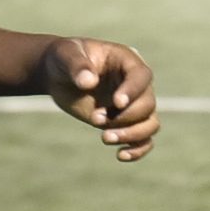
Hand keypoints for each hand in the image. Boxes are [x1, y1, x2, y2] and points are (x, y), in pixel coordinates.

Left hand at [40, 38, 158, 161]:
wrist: (59, 75)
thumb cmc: (64, 58)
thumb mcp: (65, 55)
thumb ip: (77, 65)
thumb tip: (88, 81)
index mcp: (126, 61)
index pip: (141, 76)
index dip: (133, 90)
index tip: (117, 103)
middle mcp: (135, 84)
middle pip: (148, 103)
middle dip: (125, 116)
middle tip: (95, 119)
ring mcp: (132, 105)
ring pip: (150, 124)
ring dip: (132, 135)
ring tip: (105, 138)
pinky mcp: (125, 123)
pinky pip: (144, 139)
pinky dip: (138, 150)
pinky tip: (120, 155)